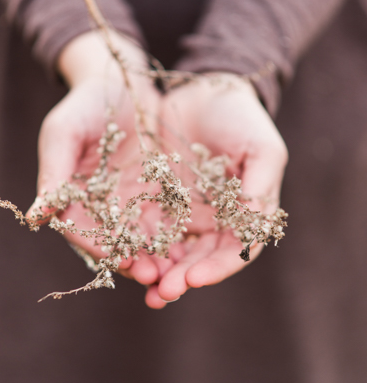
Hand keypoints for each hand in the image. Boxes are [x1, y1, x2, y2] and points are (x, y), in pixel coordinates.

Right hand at [28, 30, 168, 285]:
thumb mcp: (64, 132)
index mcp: (72, 195)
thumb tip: (34, 217)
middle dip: (132, 262)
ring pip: (142, 241)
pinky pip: (168, 224)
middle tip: (151, 276)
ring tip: (173, 272)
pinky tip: (193, 251)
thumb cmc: (86, 103)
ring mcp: (130, 203)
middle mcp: (100, 206)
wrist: (123, 80)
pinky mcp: (159, 196)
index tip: (117, 260)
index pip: (79, 229)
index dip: (98, 247)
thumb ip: (53, 174)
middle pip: (113, 244)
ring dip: (156, 259)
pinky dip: (178, 241)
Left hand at [148, 74, 287, 307]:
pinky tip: (122, 257)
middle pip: (198, 260)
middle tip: (162, 293)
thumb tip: (256, 228)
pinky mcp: (153, 200)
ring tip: (142, 284)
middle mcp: (212, 220)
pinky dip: (136, 245)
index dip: (216, 269)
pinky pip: (143, 228)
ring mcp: (180, 212)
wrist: (202, 89)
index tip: (194, 279)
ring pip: (169, 251)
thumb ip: (261, 188)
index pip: (234, 253)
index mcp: (243, 214)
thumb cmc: (241, 117)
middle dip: (181, 279)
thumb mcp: (261, 148)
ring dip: (157, 271)